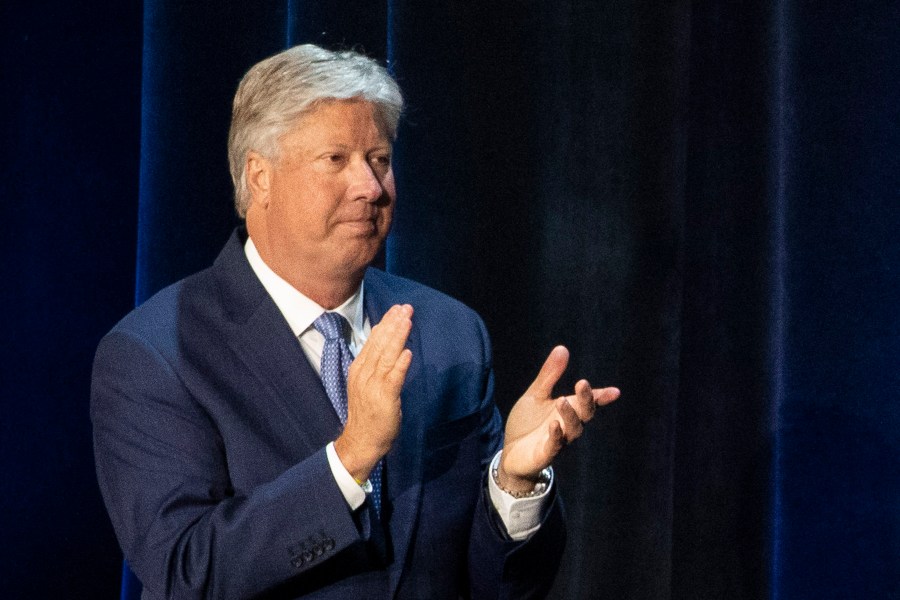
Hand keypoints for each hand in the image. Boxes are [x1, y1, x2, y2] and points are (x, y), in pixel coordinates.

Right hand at [334, 304, 412, 481]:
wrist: (361, 441)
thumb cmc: (368, 412)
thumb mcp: (367, 383)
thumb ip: (376, 364)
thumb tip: (387, 343)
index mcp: (359, 368)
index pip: (373, 340)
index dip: (386, 323)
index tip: (396, 309)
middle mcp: (364, 374)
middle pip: (380, 344)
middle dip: (394, 324)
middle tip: (406, 308)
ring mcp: (373, 386)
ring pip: (387, 356)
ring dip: (398, 337)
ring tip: (407, 321)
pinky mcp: (384, 399)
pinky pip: (393, 379)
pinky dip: (400, 365)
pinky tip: (407, 352)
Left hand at [498, 346, 619, 493]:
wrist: (511, 453)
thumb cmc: (528, 423)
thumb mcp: (536, 395)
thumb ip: (549, 375)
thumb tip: (562, 348)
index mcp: (568, 409)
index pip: (589, 402)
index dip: (602, 397)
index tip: (615, 392)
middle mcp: (568, 425)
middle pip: (584, 413)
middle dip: (585, 400)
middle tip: (582, 383)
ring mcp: (559, 440)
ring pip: (572, 429)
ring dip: (569, 415)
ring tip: (562, 401)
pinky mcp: (545, 454)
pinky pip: (554, 445)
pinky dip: (556, 435)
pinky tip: (553, 424)